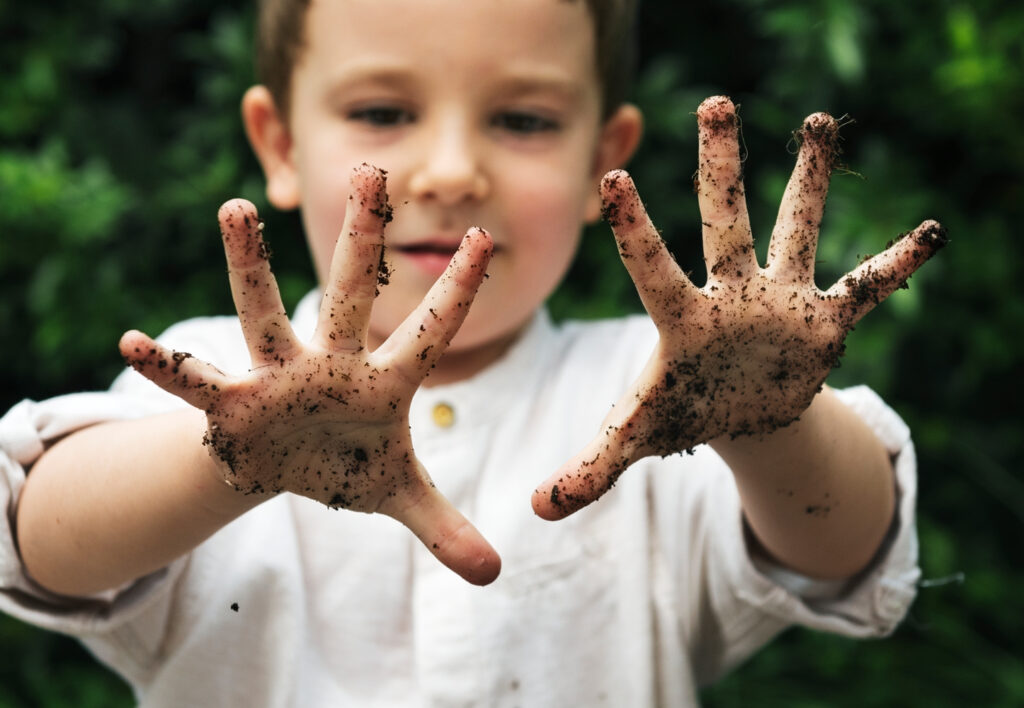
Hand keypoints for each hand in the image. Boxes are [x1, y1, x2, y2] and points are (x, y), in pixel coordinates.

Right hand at [121, 164, 500, 583]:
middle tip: (373, 172)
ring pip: (265, 314)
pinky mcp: (234, 404)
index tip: (488, 239)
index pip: (429, 333)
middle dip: (363, 240)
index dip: (457, 292)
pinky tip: (133, 344)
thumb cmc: (347, 466)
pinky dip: (168, 367)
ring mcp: (279, 378)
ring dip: (250, 266)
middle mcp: (331, 366)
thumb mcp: (399, 497)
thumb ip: (445, 527)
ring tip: (234, 208)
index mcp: (381, 384)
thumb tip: (494, 576)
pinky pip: (198, 382)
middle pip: (349, 295)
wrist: (285, 469)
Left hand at [533, 96, 946, 519]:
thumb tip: (535, 510)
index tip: (614, 176)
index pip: (652, 268)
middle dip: (721, 167)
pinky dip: (898, 265)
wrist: (739, 414)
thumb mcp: (637, 438)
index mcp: (682, 320)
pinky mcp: (822, 321)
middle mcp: (730, 295)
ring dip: (809, 182)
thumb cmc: (682, 413)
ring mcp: (779, 301)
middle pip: (724, 222)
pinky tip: (931, 231)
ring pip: (796, 230)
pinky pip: (867, 288)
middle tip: (714, 103)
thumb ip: (589, 468)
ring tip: (818, 122)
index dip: (635, 228)